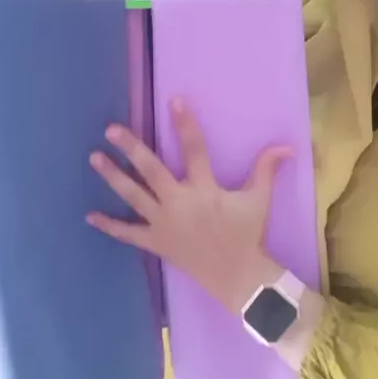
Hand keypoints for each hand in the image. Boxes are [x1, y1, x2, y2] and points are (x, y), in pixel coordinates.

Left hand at [88, 100, 290, 313]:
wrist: (238, 277)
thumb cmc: (248, 234)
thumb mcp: (260, 200)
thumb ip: (267, 169)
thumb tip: (288, 145)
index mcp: (205, 190)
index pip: (195, 150)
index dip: (185, 125)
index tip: (174, 101)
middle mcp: (180, 204)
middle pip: (151, 171)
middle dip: (131, 149)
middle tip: (111, 129)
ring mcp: (164, 224)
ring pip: (133, 197)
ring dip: (113, 177)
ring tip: (94, 157)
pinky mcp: (156, 242)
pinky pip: (128, 234)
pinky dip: (110, 226)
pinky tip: (90, 215)